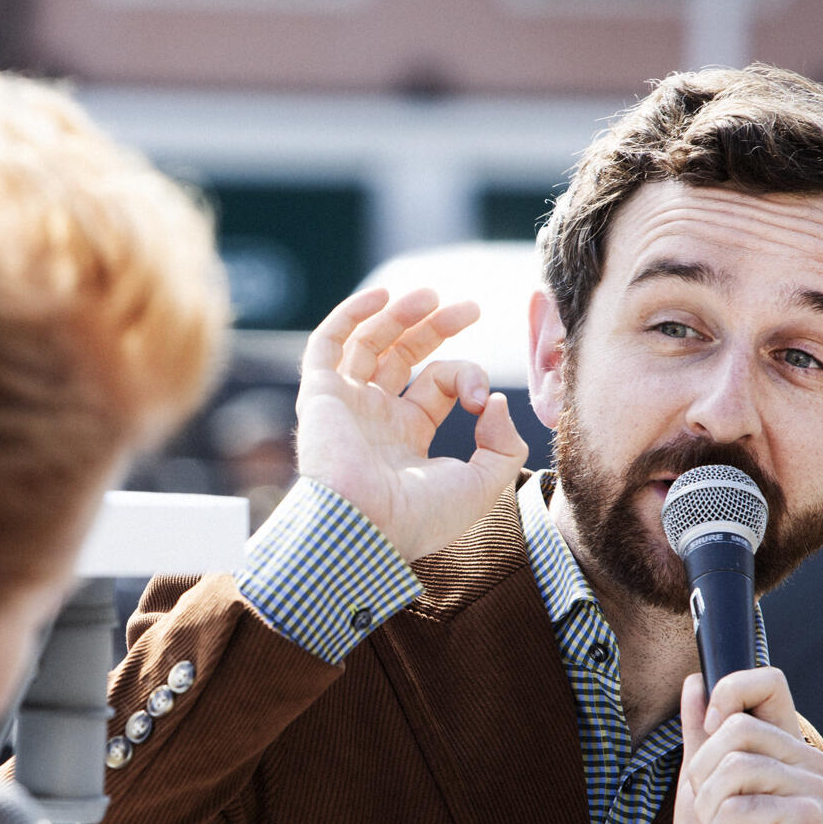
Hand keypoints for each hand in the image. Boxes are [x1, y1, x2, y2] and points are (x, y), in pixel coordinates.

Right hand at [295, 287, 527, 563]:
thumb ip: (503, 444)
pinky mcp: (319, 396)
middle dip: (436, 327)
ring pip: (367, 343)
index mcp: (406, 438)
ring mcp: (345, 405)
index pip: (438, 385)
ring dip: (398, 315)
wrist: (365, 529)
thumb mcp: (483, 485)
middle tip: (469, 307)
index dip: (465, 376)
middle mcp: (373, 417)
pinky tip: (380, 296)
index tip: (478, 398)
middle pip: (403, 355)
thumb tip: (492, 402)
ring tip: (430, 295)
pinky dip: (348, 316)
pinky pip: (325, 345)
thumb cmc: (420, 517)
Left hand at [672, 668, 822, 823]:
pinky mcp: (807, 818)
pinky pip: (737, 805)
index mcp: (784, 747)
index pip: (768, 681)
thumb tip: (695, 682)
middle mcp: (808, 761)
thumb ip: (700, 735)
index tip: (710, 728)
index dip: (729, 691)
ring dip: (709, 808)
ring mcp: (813, 788)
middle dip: (703, 774)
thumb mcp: (700, 785)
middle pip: (734, 727)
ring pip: (732, 766)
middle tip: (716, 813)